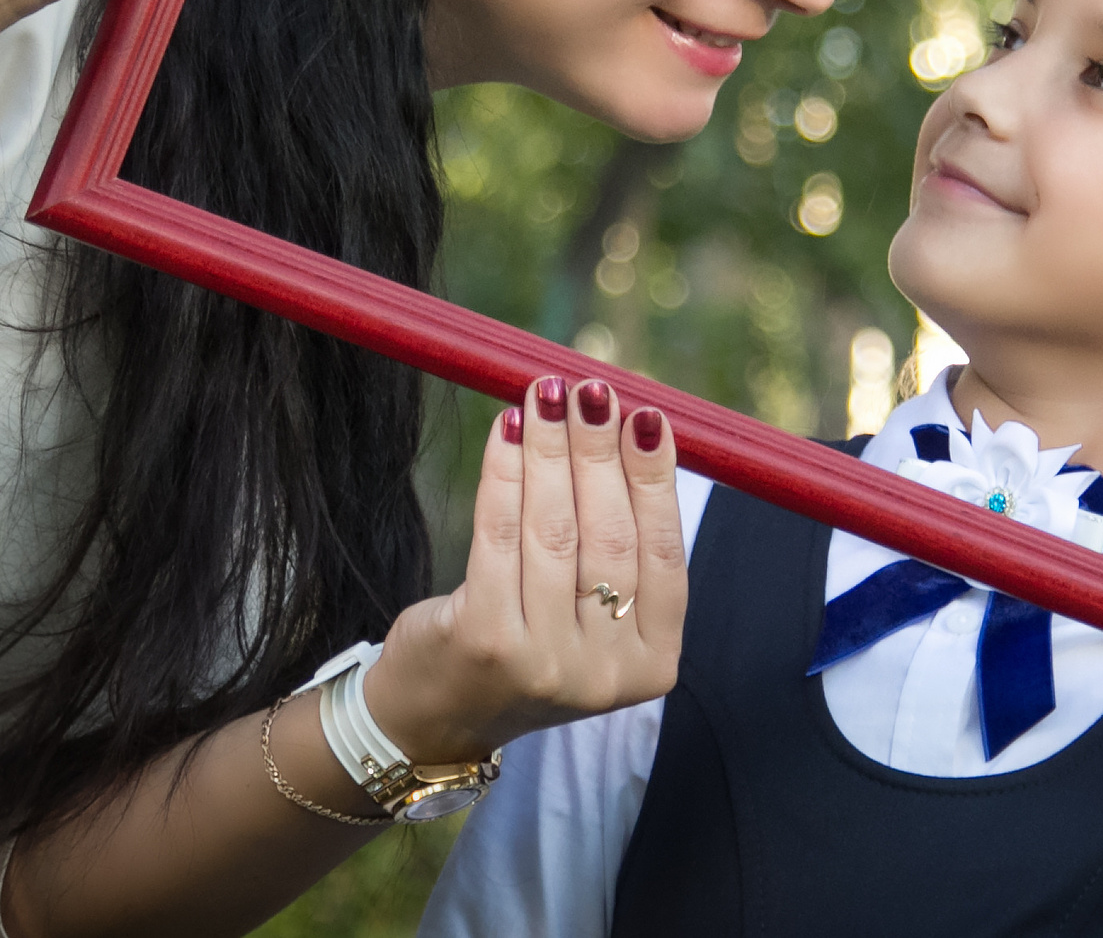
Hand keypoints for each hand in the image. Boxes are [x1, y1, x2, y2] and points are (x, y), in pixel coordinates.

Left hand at [367, 377, 686, 763]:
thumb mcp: (591, 611)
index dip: (656, 478)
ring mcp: (544, 663)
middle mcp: (604, 672)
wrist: (439, 714)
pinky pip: (498, 537)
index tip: (648, 416)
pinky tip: (506, 430)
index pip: (664, 553)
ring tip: (545, 394)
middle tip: (592, 389)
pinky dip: (504, 474)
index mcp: (651, 661)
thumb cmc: (528, 636)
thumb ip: (617, 541)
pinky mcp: (484, 641)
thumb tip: (627, 424)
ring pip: (554, 531)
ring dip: (550, 450)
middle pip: (610, 536)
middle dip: (600, 451)